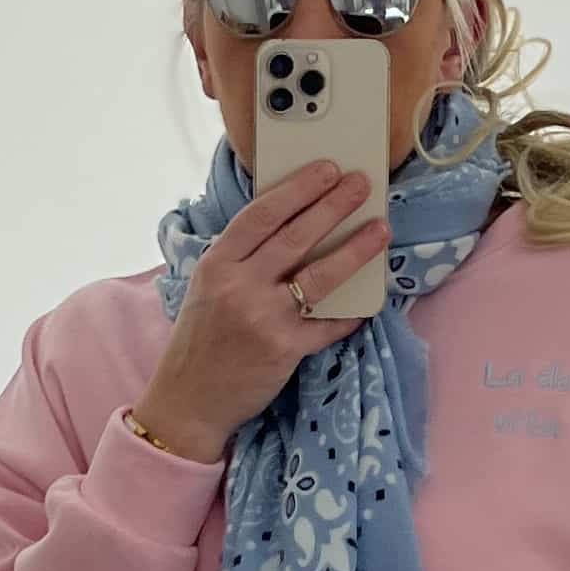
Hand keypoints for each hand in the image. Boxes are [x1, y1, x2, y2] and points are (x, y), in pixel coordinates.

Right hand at [136, 158, 390, 463]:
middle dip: (334, 206)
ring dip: (355, 250)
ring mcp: (263, 318)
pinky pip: (327, 325)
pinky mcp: (284, 350)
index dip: (298, 189)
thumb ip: (241, 260)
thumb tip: (290, 228)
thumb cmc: (201, 342)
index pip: (262, 214)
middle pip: (296, 236)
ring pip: (319, 275)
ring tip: (381, 230)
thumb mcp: (208, 288)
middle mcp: (239, 285)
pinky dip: (349, 313)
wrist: (189, 400)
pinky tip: (369, 301)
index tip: (326, 170)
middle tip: (361, 185)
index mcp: (217, 263)